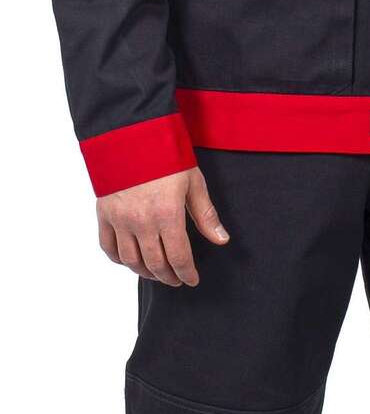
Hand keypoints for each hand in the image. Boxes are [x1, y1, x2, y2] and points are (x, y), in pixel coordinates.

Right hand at [96, 166, 229, 285]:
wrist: (130, 133)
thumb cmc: (165, 154)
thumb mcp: (193, 182)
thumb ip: (205, 215)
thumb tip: (221, 240)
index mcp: (167, 214)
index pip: (178, 257)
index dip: (187, 273)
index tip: (192, 280)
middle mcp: (141, 222)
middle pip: (155, 264)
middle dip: (169, 276)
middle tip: (176, 279)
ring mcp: (119, 219)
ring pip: (131, 260)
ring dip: (145, 272)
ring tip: (156, 273)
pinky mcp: (103, 213)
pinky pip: (108, 246)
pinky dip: (119, 259)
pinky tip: (131, 260)